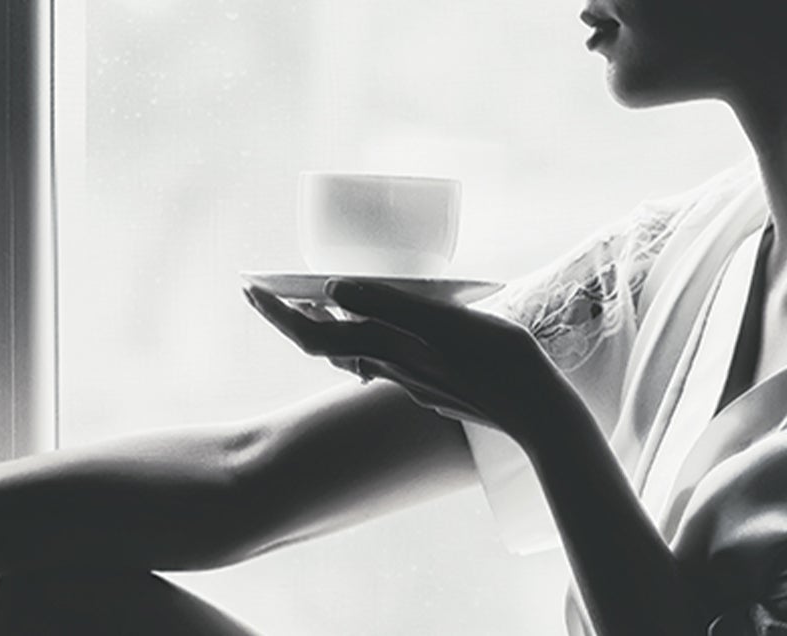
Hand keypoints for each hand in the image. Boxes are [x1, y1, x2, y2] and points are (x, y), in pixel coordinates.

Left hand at [242, 280, 591, 444]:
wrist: (538, 412)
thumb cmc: (500, 360)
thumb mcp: (447, 322)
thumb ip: (390, 304)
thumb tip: (333, 290)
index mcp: (389, 351)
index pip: (314, 332)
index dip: (277, 310)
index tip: (249, 285)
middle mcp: (391, 369)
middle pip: (324, 343)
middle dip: (289, 316)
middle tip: (264, 288)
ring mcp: (411, 380)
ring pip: (352, 354)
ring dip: (326, 326)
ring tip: (311, 301)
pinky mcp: (432, 385)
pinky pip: (380, 361)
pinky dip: (361, 338)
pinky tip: (372, 329)